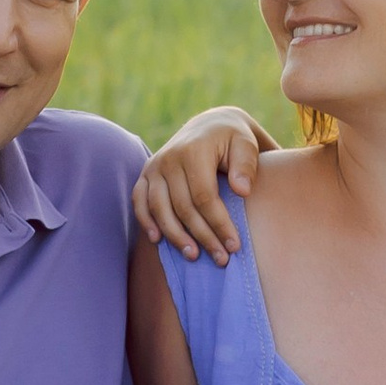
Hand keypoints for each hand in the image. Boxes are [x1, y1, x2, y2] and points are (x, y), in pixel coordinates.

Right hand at [133, 107, 271, 261]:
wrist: (209, 125)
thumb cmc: (233, 140)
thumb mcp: (246, 144)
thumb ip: (246, 165)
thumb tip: (243, 191)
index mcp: (194, 151)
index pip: (204, 196)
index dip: (219, 224)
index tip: (234, 246)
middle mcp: (169, 158)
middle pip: (182, 207)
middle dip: (202, 236)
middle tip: (221, 259)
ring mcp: (154, 166)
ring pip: (159, 208)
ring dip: (175, 236)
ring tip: (194, 256)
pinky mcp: (145, 174)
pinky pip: (139, 201)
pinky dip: (145, 221)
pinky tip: (158, 240)